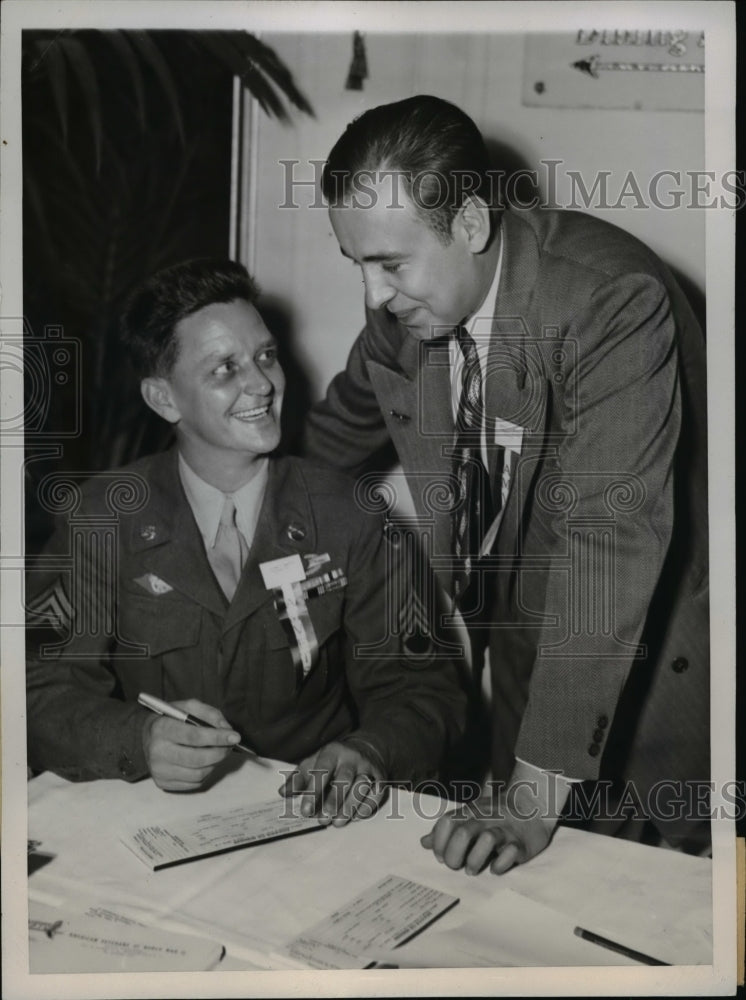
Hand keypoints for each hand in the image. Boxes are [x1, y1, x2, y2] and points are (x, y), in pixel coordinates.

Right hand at [142, 699, 240, 790]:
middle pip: (198, 758)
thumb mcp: (188, 707)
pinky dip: (205, 772)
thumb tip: (226, 729)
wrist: (146, 737)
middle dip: (220, 752)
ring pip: (198, 774)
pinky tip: (204, 762)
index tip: (235, 736)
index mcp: (161, 728)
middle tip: (230, 746)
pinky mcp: (163, 783)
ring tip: (217, 752)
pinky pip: (194, 783)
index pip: (194, 736)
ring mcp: (159, 770)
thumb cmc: (171, 720)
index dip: (218, 737)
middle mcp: (157, 751)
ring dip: (214, 763)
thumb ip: (209, 714)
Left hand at [278, 741, 384, 826]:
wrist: (366, 749)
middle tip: (323, 820)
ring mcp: (368, 768)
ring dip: (349, 807)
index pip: (323, 770)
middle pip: (344, 779)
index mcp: (333, 752)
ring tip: (337, 822)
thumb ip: (298, 778)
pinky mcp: (381, 779)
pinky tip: (355, 817)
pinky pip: (375, 795)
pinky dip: (366, 807)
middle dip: (333, 801)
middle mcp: (352, 758)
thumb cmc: (333, 760)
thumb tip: (283, 793)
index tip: (306, 811)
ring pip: (361, 788)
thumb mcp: (314, 762)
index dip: (314, 791)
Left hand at [420, 764, 569, 874]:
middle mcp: (486, 819)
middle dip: (454, 854)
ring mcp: (505, 830)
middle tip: (455, 865)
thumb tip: (425, 842)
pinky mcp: (522, 843)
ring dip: (475, 860)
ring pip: (487, 840)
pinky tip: (495, 868)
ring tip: (472, 869)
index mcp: (471, 812)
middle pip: (463, 833)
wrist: (533, 803)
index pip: (447, 822)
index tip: (440, 856)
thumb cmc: (496, 814)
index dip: (440, 841)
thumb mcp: (470, 816)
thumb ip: (448, 830)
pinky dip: (500, 864)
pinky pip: (511, 853)